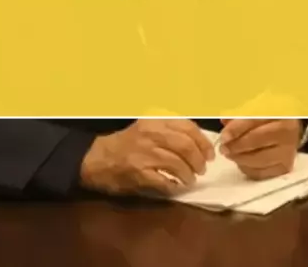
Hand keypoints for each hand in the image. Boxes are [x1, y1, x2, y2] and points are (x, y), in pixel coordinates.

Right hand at [78, 119, 213, 196]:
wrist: (97, 158)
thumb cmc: (128, 143)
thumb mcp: (149, 126)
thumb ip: (171, 129)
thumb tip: (200, 142)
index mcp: (156, 120)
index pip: (188, 127)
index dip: (203, 142)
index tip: (210, 153)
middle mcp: (151, 134)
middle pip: (186, 146)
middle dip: (199, 160)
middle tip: (202, 168)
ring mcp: (144, 154)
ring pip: (177, 164)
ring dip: (188, 174)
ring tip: (191, 179)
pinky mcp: (138, 173)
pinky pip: (163, 181)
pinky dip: (174, 185)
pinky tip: (177, 186)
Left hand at [219, 119, 300, 179]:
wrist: (286, 128)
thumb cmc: (268, 117)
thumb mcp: (254, 109)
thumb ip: (239, 114)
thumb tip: (225, 122)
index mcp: (281, 111)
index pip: (255, 120)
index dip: (237, 129)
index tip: (224, 137)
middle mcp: (289, 131)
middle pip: (257, 140)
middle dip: (236, 145)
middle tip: (223, 147)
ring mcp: (288, 151)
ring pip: (258, 159)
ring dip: (239, 158)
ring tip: (230, 153)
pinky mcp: (285, 166)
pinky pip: (261, 172)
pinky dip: (247, 168)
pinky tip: (242, 160)